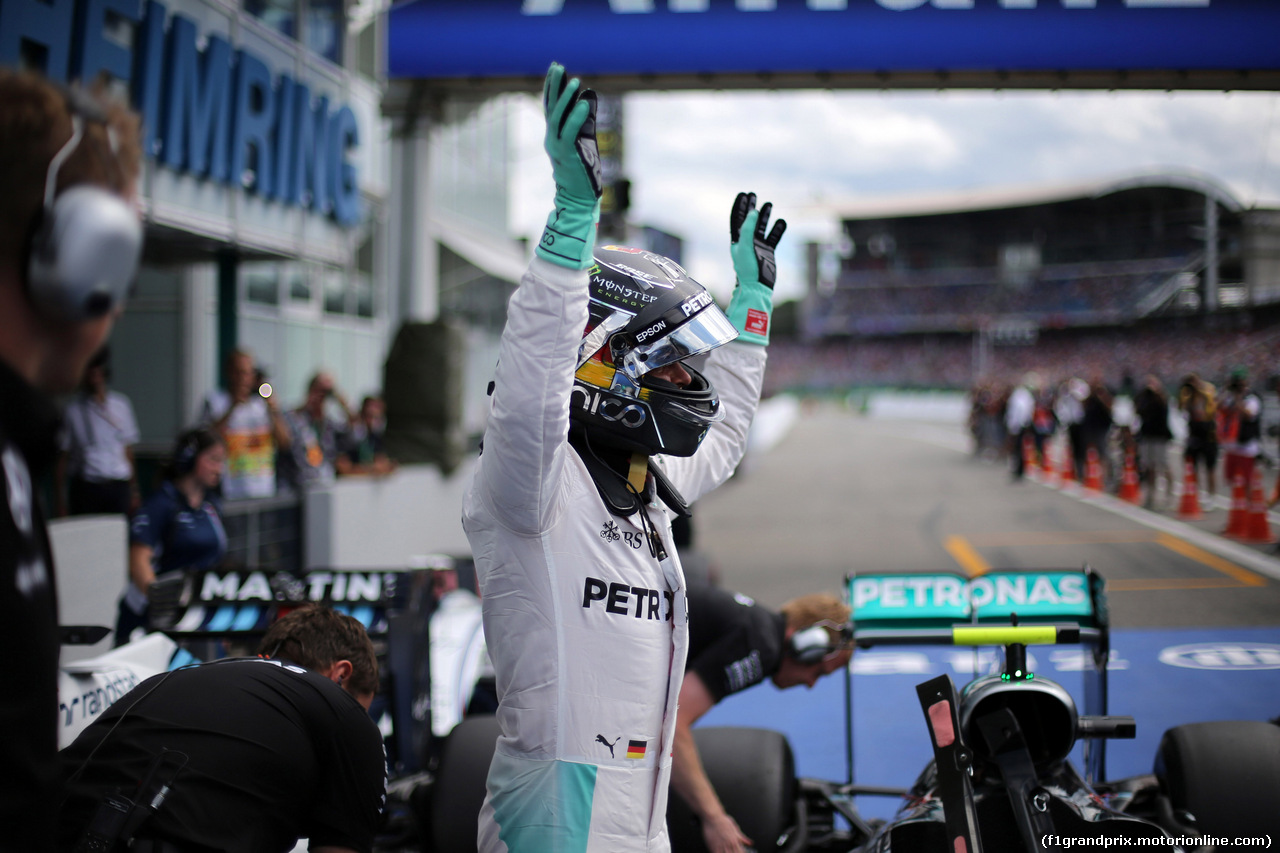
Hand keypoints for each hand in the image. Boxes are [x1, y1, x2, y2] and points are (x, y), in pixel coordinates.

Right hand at [543, 62, 601, 203]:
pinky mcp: (567, 154)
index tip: (555, 67)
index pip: (550, 105)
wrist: (578, 196)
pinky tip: (583, 103)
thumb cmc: (583, 168)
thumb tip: (589, 94)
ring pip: (558, 118)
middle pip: (550, 107)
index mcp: (554, 134)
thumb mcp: (585, 138)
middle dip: (554, 86)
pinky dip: (576, 117)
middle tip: (558, 66)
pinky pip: (570, 132)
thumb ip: (585, 117)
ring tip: (575, 82)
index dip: (552, 86)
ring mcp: (557, 146)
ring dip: (566, 99)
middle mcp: (551, 138)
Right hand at [701, 811, 752, 852]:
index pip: (741, 852)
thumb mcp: (735, 828)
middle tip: (733, 852)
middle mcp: (729, 844)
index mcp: (735, 841)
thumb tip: (750, 843)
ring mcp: (721, 846)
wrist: (713, 817)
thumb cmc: (724, 821)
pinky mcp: (713, 846)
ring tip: (727, 852)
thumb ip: (743, 838)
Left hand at [730, 191, 785, 290]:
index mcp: (738, 240)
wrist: (758, 286)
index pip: (737, 219)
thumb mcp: (745, 247)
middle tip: (754, 194)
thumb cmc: (747, 268)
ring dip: (764, 216)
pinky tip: (781, 221)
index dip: (739, 207)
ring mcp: (758, 246)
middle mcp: (747, 241)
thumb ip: (748, 229)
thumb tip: (753, 212)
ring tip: (769, 204)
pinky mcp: (768, 252)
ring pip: (761, 227)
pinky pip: (773, 237)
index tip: (743, 194)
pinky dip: (777, 229)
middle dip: (751, 208)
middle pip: (749, 220)